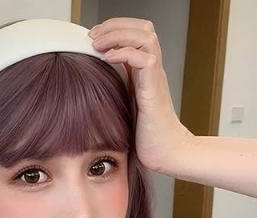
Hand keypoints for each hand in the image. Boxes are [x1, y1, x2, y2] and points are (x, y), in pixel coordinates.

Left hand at [88, 17, 194, 173]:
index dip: (115, 29)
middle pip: (143, 28)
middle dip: (116, 25)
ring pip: (146, 36)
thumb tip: (89, 92)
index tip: (93, 37)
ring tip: (98, 43)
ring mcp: (155, 78)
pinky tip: (109, 58)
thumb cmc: (148, 138)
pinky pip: (145, 58)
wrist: (167, 153)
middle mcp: (152, 71)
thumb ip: (115, 94)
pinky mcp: (155, 90)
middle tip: (93, 35)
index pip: (135, 34)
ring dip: (119, 34)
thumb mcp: (125, 109)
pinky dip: (126, 52)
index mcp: (144, 73)